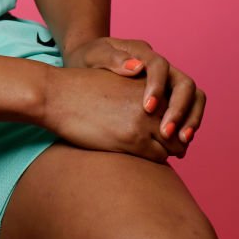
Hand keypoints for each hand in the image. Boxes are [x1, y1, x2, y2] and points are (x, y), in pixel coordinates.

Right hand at [44, 65, 189, 162]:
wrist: (56, 95)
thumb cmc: (80, 88)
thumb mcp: (115, 80)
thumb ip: (138, 90)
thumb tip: (152, 108)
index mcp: (147, 81)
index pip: (179, 103)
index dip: (178, 119)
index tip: (170, 130)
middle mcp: (151, 99)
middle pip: (181, 126)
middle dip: (178, 138)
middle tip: (171, 146)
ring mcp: (144, 120)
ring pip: (174, 145)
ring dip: (168, 150)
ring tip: (156, 151)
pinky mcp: (133, 139)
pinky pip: (158, 157)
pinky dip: (155, 159)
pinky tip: (141, 155)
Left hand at [62, 36, 205, 146]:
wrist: (86, 65)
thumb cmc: (87, 58)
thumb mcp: (92, 54)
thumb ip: (111, 57)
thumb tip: (137, 67)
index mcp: (142, 52)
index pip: (159, 65)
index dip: (157, 87)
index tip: (147, 109)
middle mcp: (160, 67)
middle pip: (185, 83)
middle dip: (180, 108)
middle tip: (166, 133)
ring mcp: (167, 83)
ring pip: (194, 97)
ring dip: (191, 119)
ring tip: (181, 143)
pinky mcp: (168, 99)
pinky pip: (188, 110)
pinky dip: (187, 127)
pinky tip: (178, 147)